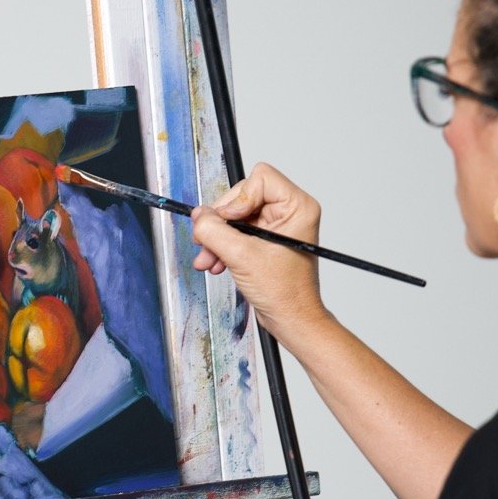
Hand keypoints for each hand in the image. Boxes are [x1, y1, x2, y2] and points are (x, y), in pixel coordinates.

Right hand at [191, 163, 326, 337]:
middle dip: (222, 221)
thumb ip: (216, 232)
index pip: (260, 178)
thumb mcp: (243, 257)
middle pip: (243, 195)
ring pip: (236, 215)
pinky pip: (236, 230)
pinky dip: (223, 245)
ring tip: (208, 257)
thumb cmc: (286, 293)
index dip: (238, 198)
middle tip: (206, 239)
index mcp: (298, 207)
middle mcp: (290, 211)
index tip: (227, 221)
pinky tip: (215, 262)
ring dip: (218, 236)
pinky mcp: (265, 238)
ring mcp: (277, 225)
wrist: (290, 320)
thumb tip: (199, 216)